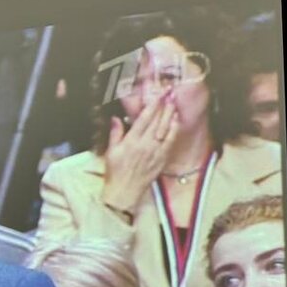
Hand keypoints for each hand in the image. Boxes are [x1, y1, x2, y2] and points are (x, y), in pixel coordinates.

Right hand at [101, 91, 177, 212]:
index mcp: (131, 141)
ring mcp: (155, 152)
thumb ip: (115, 133)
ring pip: (165, 129)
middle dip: (164, 106)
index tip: (157, 95)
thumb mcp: (111, 152)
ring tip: (173, 103)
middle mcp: (145, 145)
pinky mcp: (161, 159)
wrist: (124, 192)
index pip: (144, 118)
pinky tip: (175, 121)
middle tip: (169, 93)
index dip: (152, 105)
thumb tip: (116, 119)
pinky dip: (174, 130)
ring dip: (170, 115)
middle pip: (157, 121)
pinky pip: (170, 141)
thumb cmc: (115, 173)